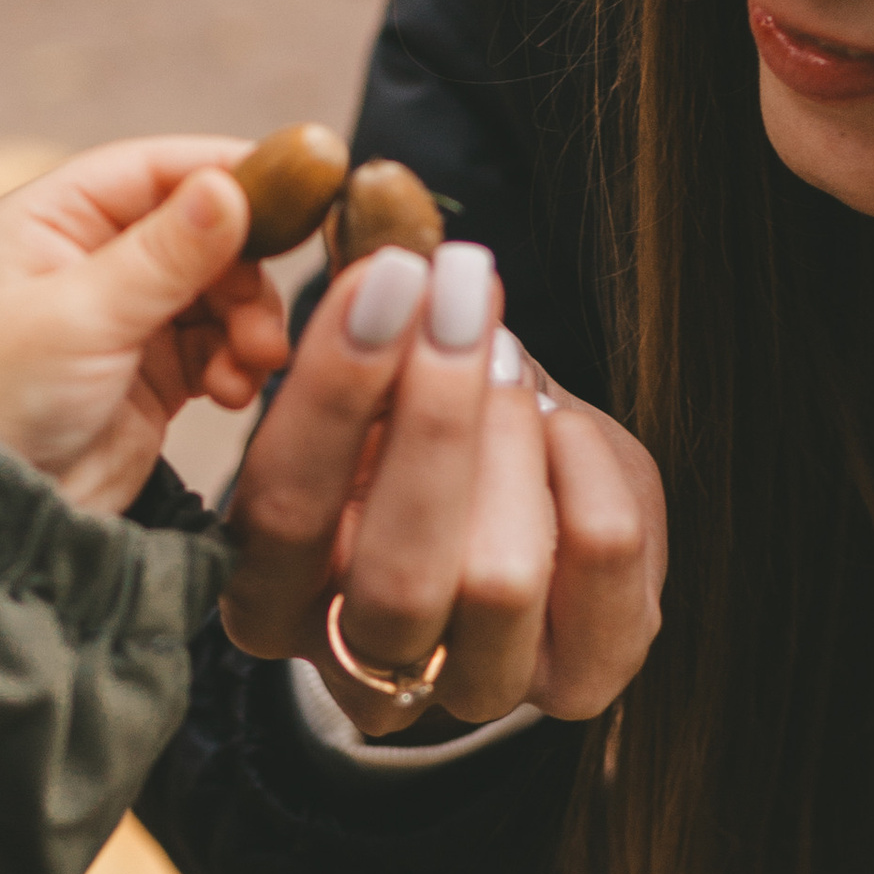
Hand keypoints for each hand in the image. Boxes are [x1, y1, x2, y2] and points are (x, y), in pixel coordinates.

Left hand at [0, 137, 291, 513]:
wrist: (2, 516)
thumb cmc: (6, 405)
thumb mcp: (84, 320)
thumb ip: (163, 255)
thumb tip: (228, 185)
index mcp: (49, 221)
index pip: (151, 169)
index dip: (224, 171)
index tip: (297, 189)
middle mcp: (87, 256)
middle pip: (199, 227)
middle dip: (243, 269)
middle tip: (263, 316)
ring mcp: (124, 313)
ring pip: (220, 287)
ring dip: (248, 320)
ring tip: (253, 363)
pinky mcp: (154, 368)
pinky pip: (220, 341)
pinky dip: (238, 360)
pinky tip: (232, 391)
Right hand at [217, 242, 664, 734]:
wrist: (520, 514)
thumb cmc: (422, 438)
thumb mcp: (382, 371)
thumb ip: (373, 292)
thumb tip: (381, 185)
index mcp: (271, 601)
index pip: (286, 511)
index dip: (335, 391)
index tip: (385, 278)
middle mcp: (365, 669)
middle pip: (398, 571)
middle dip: (437, 415)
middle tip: (464, 291)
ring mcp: (477, 688)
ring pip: (498, 580)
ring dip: (509, 439)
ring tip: (505, 357)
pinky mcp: (582, 676)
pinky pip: (602, 561)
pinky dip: (590, 466)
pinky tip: (565, 423)